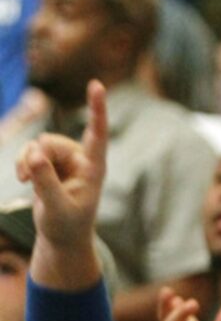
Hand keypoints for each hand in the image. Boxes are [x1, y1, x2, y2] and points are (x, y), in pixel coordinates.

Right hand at [16, 80, 106, 250]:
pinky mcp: (50, 161)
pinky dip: (22, 163)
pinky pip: (29, 151)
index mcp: (94, 169)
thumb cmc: (67, 226)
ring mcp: (65, 158)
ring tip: (28, 182)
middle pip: (50, 142)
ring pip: (37, 144)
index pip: (97, 135)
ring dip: (27, 162)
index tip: (97, 85)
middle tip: (29, 180)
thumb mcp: (56, 208)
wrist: (61, 235)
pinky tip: (24, 179)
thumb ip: (46, 182)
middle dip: (36, 159)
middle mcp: (81, 159)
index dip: (97, 110)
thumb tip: (34, 153)